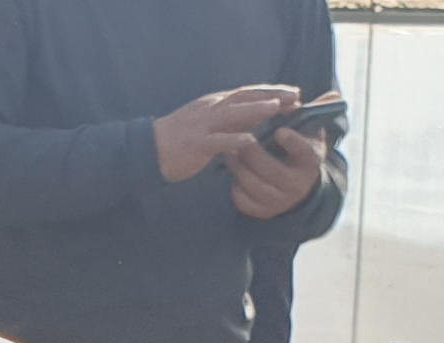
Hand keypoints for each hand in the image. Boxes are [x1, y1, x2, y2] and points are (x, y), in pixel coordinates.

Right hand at [152, 86, 297, 184]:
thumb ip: (231, 120)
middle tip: (296, 97)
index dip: (271, 91)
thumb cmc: (180, 138)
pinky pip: (218, 141)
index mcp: (216, 104)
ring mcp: (204, 126)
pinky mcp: (197, 144)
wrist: (148, 150)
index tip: (294, 93)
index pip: (248, 93)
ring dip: (256, 109)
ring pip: (234, 114)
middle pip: (246, 98)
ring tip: (277, 107)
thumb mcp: (209, 123)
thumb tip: (256, 117)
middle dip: (272, 96)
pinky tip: (250, 141)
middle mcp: (212, 109)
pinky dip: (234, 140)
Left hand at [226, 101, 333, 220]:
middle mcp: (299, 184)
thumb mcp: (310, 132)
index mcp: (311, 161)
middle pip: (272, 171)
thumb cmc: (300, 149)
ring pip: (255, 186)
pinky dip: (236, 188)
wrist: (298, 184)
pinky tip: (234, 174)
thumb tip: (335, 95)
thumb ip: (317, 113)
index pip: (305, 153)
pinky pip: (245, 203)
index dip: (293, 142)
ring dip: (239, 168)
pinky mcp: (265, 212)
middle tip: (239, 139)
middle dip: (252, 154)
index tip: (279, 131)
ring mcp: (282, 201)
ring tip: (230, 152)